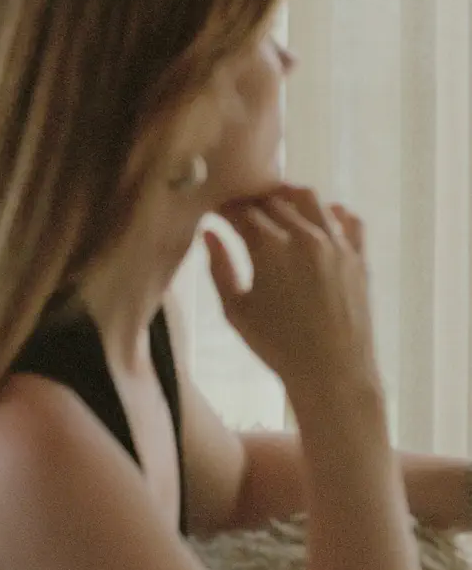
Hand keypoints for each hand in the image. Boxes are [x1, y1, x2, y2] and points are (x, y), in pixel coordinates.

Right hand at [204, 186, 380, 408]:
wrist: (334, 373)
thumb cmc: (277, 346)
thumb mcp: (235, 310)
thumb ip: (219, 268)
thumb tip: (209, 233)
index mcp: (269, 248)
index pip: (240, 210)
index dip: (224, 206)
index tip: (214, 208)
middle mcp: (304, 236)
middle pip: (272, 200)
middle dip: (252, 199)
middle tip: (241, 208)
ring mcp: (336, 244)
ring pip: (310, 198)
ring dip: (289, 196)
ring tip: (277, 202)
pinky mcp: (359, 257)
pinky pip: (350, 220)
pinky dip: (333, 213)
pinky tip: (321, 219)